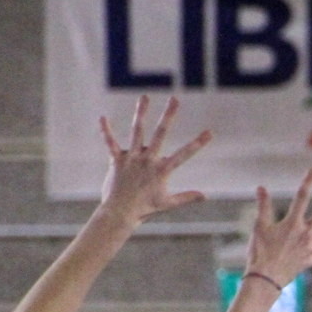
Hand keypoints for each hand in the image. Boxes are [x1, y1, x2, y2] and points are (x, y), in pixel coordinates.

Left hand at [97, 95, 209, 225]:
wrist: (120, 214)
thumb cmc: (145, 209)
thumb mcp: (168, 203)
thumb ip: (187, 197)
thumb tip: (205, 196)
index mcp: (162, 170)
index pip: (184, 154)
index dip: (198, 143)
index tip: (209, 132)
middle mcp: (148, 161)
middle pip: (160, 134)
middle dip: (169, 116)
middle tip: (175, 99)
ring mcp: (131, 159)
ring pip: (137, 131)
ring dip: (141, 113)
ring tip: (144, 97)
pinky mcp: (116, 161)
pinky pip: (110, 143)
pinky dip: (106, 131)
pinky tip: (102, 117)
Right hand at [244, 168, 311, 289]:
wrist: (265, 279)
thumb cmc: (260, 252)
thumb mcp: (259, 227)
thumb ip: (263, 206)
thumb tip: (261, 188)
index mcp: (293, 223)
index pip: (302, 197)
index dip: (308, 181)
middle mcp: (305, 234)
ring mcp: (308, 248)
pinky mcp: (306, 262)